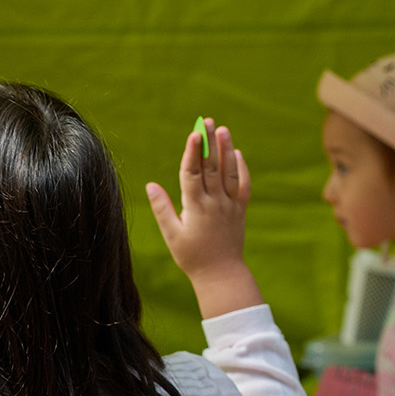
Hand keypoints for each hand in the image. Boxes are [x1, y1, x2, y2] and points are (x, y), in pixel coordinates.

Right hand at [145, 118, 262, 317]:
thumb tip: (150, 185)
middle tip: (207, 121)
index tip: (194, 133)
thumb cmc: (192, 256)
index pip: (193, 173)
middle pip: (212, 166)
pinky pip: (243, 185)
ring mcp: (230, 205)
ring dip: (226, 149)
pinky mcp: (240, 210)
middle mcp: (215, 202)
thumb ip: (162, 208)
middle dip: (209, 142)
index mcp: (196, 206)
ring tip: (223, 130)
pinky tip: (238, 154)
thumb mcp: (171, 234)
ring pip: (229, 172)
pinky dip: (242, 168)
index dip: (193, 152)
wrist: (221, 274)